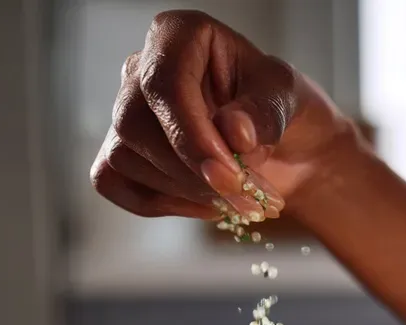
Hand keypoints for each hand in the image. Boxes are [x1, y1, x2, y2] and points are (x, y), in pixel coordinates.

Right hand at [90, 10, 354, 219]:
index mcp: (179, 36)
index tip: (230, 176)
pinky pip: (118, 186)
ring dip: (189, 194)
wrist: (284, 146)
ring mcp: (125, 113)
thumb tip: (233, 131)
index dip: (192, 137)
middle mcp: (140, 69)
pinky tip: (209, 207)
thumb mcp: (287, 100)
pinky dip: (166, 206)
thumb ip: (264, 111)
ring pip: (126, 158)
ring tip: (243, 202)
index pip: (164, 83)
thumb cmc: (278, 110)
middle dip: (193, 174)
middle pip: (135, 126)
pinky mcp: (120, 155)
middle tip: (248, 199)